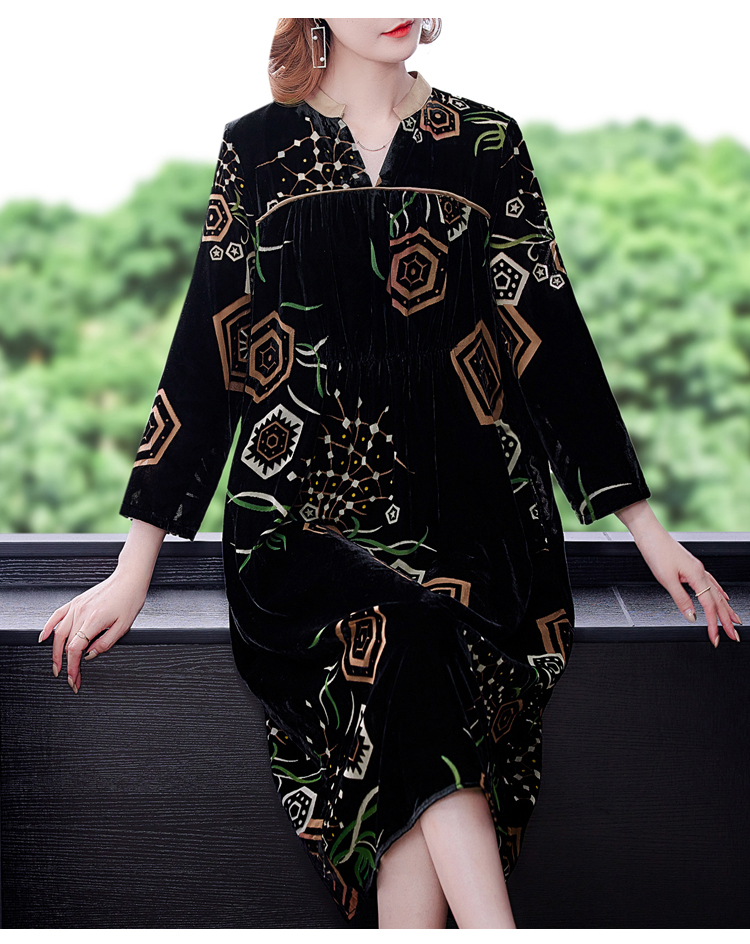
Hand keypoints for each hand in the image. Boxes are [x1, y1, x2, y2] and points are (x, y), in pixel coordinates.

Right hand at [38, 518, 165, 691]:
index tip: (74, 678)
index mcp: (93, 620)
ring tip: (56, 666)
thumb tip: (91, 654)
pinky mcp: (75, 601)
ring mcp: (76, 606)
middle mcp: (81, 613)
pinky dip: (47, 628)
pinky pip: (56, 615)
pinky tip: (43, 638)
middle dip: (65, 665)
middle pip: (66, 645)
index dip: (72, 667)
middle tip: (68, 678)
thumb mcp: (124, 626)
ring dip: (54, 652)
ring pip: (58, 633)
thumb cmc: (130, 599)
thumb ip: (106, 643)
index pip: (75, 650)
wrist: (129, 579)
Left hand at [616, 500, 741, 646]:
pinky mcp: (692, 567)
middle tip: (734, 636)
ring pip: (717, 593)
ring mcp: (697, 569)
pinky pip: (712, 584)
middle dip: (727, 620)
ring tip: (735, 621)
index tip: (716, 638)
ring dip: (726, 609)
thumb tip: (691, 617)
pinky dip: (719, 594)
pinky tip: (723, 597)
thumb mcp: (666, 579)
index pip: (709, 606)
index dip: (713, 624)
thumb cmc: (656, 552)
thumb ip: (680, 599)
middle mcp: (701, 572)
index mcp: (697, 576)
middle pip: (718, 601)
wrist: (650, 534)